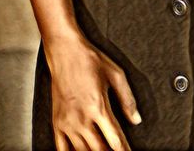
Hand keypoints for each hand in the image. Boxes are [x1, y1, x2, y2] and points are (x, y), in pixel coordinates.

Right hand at [44, 36, 140, 150]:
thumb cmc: (91, 60)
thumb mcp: (116, 75)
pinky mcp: (56, 123)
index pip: (115, 139)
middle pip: (99, 150)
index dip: (124, 150)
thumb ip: (127, 99)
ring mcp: (67, 123)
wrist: (65, 52)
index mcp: (98, 107)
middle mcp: (81, 119)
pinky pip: (61, 149)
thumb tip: (137, 120)